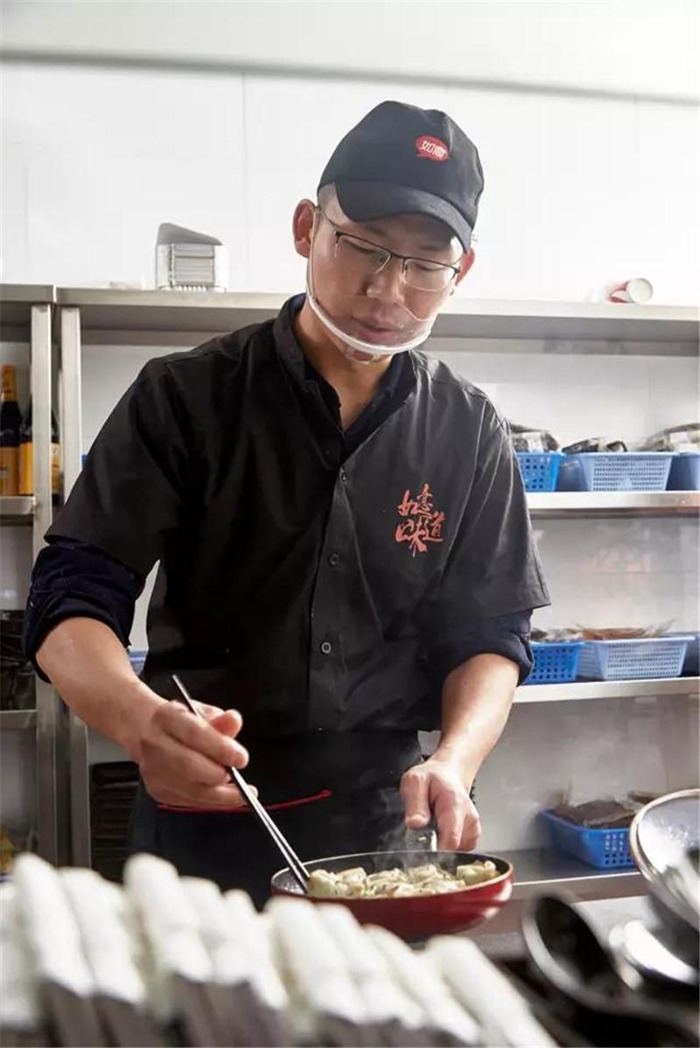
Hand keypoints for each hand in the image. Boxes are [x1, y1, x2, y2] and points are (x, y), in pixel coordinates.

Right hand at [138, 698, 254, 808]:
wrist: (151, 733)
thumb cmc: (182, 723)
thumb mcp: (204, 713)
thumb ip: (221, 720)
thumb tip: (233, 721)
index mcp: (166, 717)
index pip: (194, 734)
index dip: (220, 748)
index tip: (241, 758)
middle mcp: (154, 744)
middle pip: (188, 766)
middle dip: (219, 775)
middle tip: (238, 776)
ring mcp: (152, 770)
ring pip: (190, 789)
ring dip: (220, 795)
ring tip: (241, 792)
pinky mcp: (157, 790)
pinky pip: (189, 802)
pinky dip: (212, 802)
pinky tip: (228, 797)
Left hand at [400, 757, 480, 850]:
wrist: (446, 775)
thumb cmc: (431, 778)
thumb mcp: (415, 781)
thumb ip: (415, 803)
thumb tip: (415, 824)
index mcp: (455, 804)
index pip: (451, 839)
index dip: (434, 850)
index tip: (421, 848)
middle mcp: (468, 818)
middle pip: (452, 849)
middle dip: (434, 846)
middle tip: (424, 827)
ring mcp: (472, 828)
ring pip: (454, 852)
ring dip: (439, 844)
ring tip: (433, 824)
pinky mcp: (471, 836)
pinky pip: (457, 851)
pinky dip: (446, 844)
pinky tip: (441, 829)